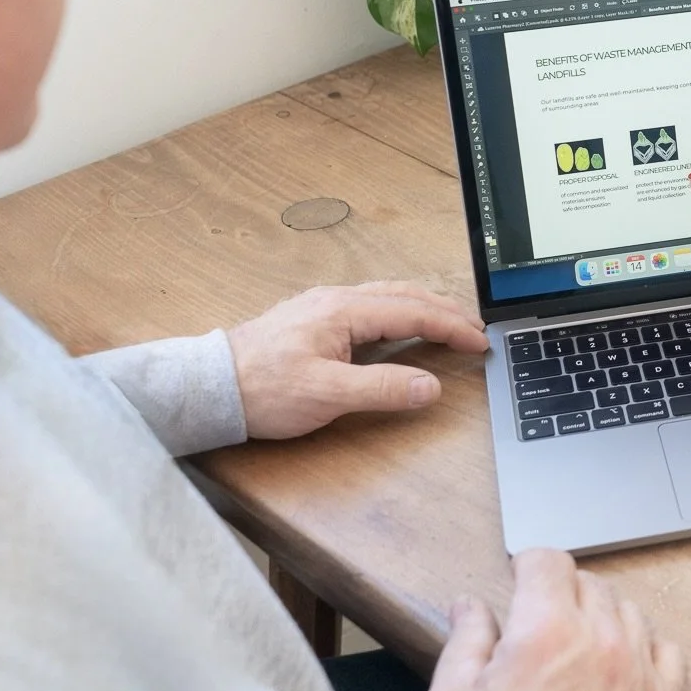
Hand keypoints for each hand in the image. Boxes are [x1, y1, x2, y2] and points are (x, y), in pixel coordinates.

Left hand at [227, 281, 487, 439]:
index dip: (452, 326)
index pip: (413, 312)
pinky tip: (399, 323)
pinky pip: (369, 304)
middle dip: (445, 310)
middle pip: (405, 294)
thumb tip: (430, 386)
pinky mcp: (312, 318)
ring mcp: (322, 305)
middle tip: (475, 330)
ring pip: (386, 295)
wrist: (210, 387)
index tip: (479, 341)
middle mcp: (336, 300)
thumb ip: (382, 388)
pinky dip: (399, 310)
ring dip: (423, 306)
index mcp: (343, 311)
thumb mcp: (327, 395)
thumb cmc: (262, 390)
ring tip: (447, 322)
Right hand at [418, 549, 686, 690]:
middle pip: (590, 584)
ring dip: (603, 620)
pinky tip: (622, 669)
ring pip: (629, 613)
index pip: (549, 561)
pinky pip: (666, 653)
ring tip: (579, 651)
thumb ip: (463, 642)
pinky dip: (644, 650)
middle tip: (542, 624)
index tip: (520, 581)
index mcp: (546, 630)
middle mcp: (601, 641)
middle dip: (562, 594)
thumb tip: (470, 605)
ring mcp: (640, 673)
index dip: (529, 566)